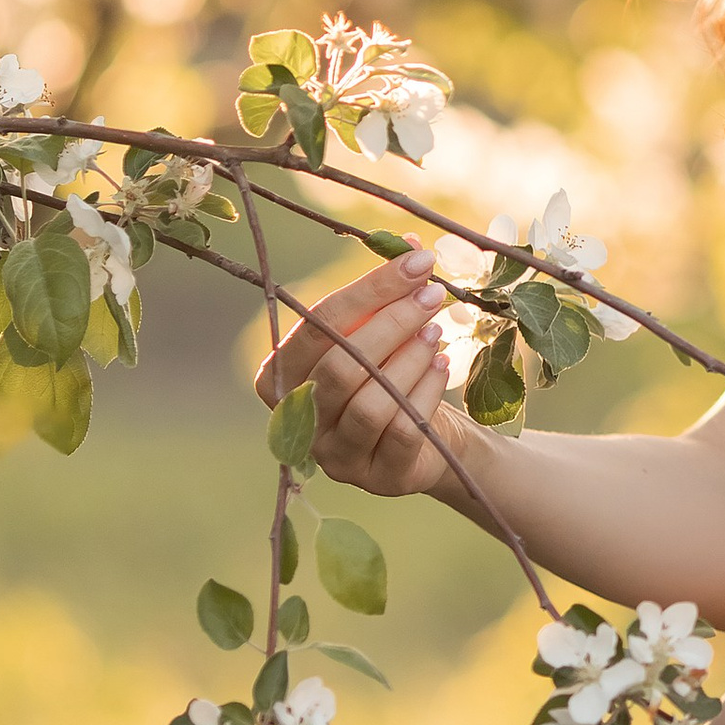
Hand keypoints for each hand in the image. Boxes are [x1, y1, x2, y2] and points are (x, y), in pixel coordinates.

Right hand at [254, 249, 464, 502]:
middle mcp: (298, 419)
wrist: (430, 437)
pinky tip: (443, 365)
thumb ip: (390, 290)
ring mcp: (334, 456)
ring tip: (437, 331)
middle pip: (339, 365)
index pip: (319, 323)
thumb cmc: (392, 371)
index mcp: (281, 374)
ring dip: (409, 360)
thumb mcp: (385, 330)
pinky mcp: (375, 478)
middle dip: (391, 323)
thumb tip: (412, 245)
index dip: (370, 290)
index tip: (418, 263)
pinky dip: (425, 392)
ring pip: (368, 402)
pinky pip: (399, 432)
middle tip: (433, 296)